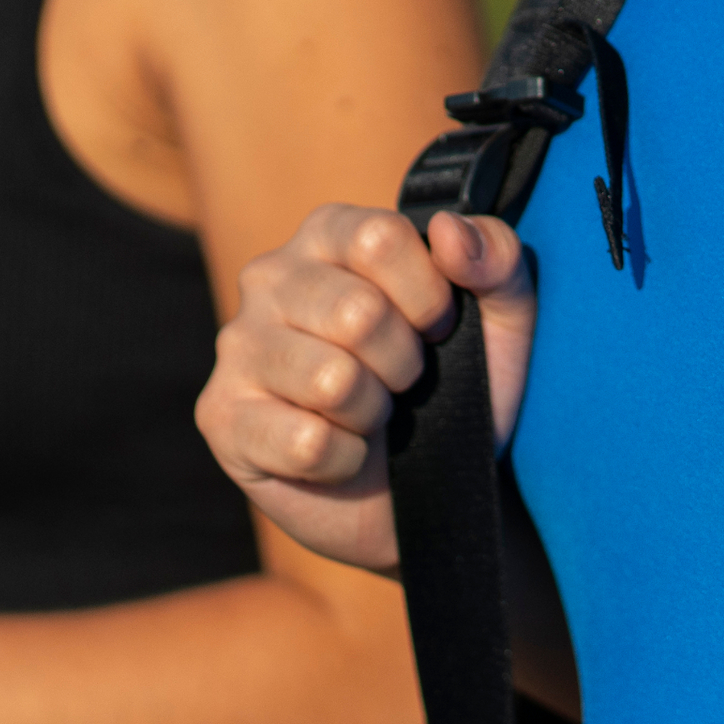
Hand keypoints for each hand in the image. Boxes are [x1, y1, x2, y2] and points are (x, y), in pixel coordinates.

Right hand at [198, 205, 531, 572]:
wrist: (432, 490)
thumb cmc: (457, 389)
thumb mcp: (502, 320)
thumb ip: (499, 258)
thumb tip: (450, 233)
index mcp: (329, 234)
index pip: (379, 238)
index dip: (429, 297)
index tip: (437, 329)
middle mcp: (270, 277)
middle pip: (356, 312)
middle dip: (403, 365)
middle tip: (401, 383)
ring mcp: (238, 347)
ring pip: (331, 380)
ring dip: (373, 413)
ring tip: (369, 415)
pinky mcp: (222, 417)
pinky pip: (305, 441)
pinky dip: (345, 460)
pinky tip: (340, 454)